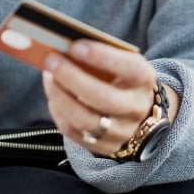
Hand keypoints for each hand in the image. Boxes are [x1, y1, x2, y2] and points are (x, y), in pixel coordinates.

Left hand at [41, 40, 175, 155]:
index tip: (75, 46)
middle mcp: (137, 108)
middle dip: (72, 77)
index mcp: (144, 81)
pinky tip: (54, 97)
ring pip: (85, 119)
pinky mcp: (105, 147)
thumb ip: (98, 56)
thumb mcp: (120, 63)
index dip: (102, 57)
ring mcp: (122, 131)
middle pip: (103, 97)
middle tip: (51, 61)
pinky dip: (59, 112)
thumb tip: (63, 48)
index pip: (129, 69)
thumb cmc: (121, 78)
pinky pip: (74, 132)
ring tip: (48, 77)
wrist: (137, 111)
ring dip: (60, 96)